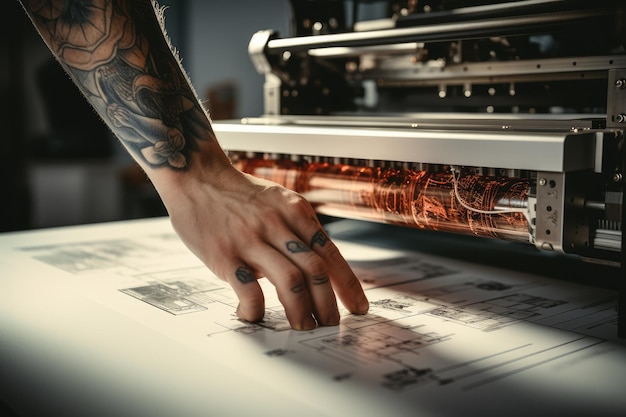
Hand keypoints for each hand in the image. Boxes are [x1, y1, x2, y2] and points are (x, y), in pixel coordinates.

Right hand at [158, 163, 368, 329]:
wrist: (196, 178)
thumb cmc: (239, 194)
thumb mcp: (278, 200)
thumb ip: (297, 230)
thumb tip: (317, 267)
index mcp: (295, 210)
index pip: (330, 253)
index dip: (348, 284)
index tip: (358, 306)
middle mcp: (277, 224)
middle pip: (316, 270)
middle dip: (328, 303)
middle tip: (331, 323)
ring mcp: (250, 240)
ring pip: (290, 281)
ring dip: (301, 310)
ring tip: (304, 325)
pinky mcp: (225, 255)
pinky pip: (248, 290)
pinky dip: (257, 309)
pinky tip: (255, 314)